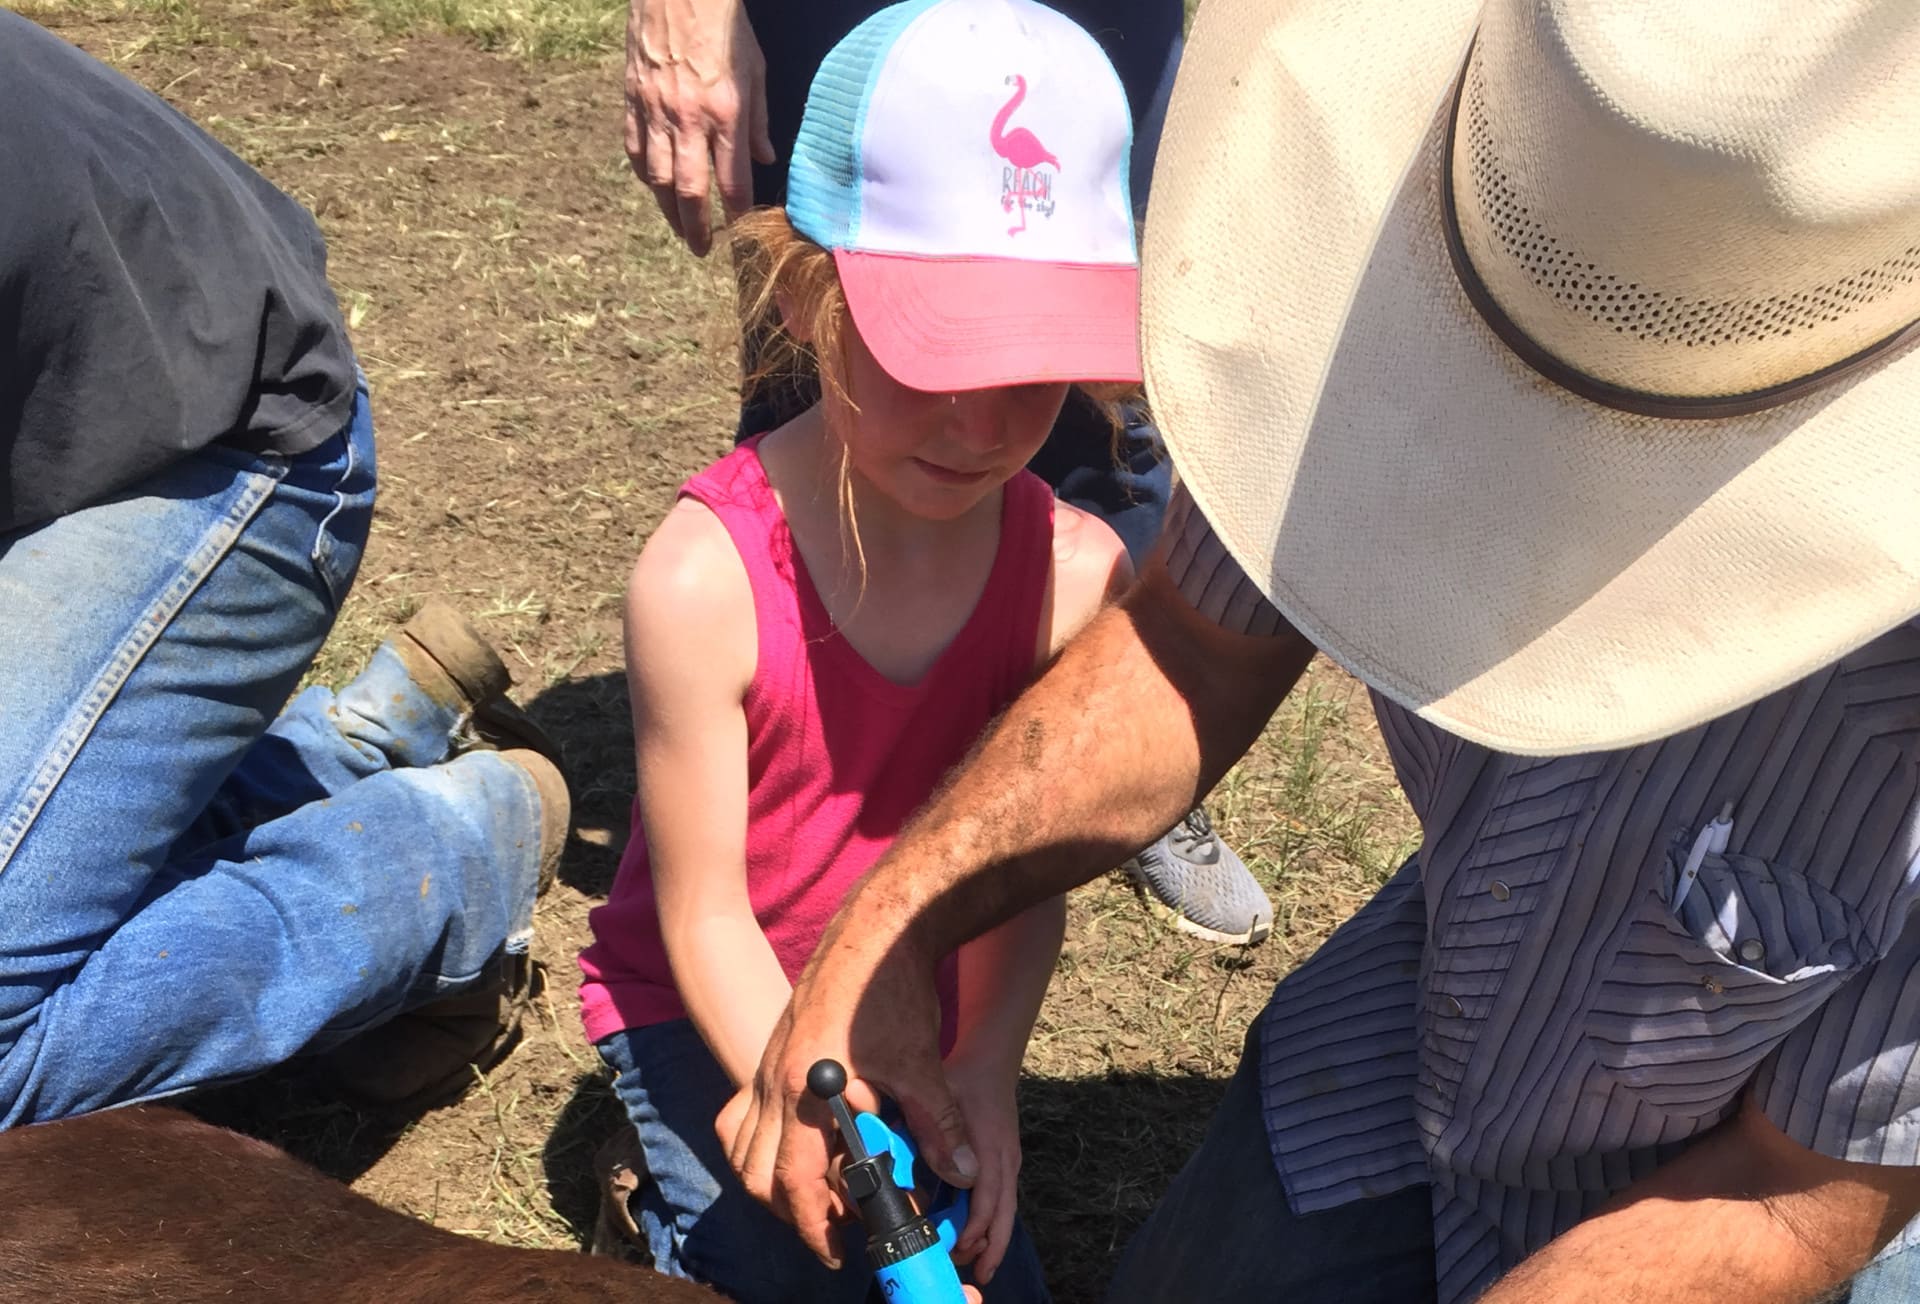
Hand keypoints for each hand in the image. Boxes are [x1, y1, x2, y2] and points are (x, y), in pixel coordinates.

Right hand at [624, 0, 775, 255]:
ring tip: (678, 227)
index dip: (736, 213)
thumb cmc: (724, 24)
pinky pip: (635, 148)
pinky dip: (645, 173)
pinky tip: (654, 186)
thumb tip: (765, 158)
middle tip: (701, 249)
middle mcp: (688, 118)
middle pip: (690, 190)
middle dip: (696, 226)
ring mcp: (656, 110)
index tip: (739, 232)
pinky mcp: (633, 98)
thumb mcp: (756, 68)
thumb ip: (759, 118)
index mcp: (726, 112)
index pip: (733, 180)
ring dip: (667, 209)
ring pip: (658, 177)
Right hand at [721, 917, 979, 1266]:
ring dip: (769, 1178)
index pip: (793, 1181)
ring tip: (812, 1193)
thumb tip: (964, 1174)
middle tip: (831, 1225)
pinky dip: (757, 1142)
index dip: (812, 1224)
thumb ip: (939, 1125)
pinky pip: (741, 1114)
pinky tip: (793, 1145)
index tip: (836, 1248)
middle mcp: (774, 1080)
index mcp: (805, 1089)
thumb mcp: (921, 1063)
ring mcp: (766, 1065)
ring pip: (740, 1146)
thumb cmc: (892, 991)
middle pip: (757, 1173)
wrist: (875, 927)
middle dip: (789, 1209)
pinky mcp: (770, 1052)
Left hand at [942, 1054, 1023, 1284]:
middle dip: (991, 1247)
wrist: (992, 1058)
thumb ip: (930, 1127)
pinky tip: (979, 1234)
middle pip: (1004, 1214)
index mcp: (990, 1148)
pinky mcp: (1006, 1160)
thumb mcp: (942, 1095)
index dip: (974, 1228)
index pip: (987, 1198)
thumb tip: (914, 1160)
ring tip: (978, 1264)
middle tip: (976, 1274)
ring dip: (993, 1238)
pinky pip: (1003, 1199)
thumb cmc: (963, 1076)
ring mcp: (1009, 1160)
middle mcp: (1005, 1159)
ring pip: (1007, 1210)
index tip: (960, 1248)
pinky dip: (993, 1221)